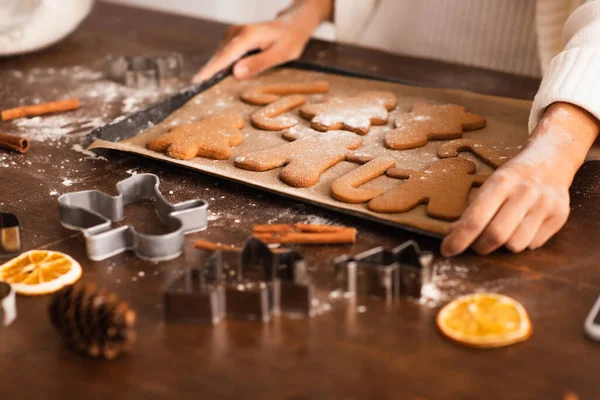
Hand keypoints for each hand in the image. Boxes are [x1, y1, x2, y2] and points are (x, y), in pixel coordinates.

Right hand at [192, 0, 331, 82]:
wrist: (291, 26)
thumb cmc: (289, 41)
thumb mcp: (280, 55)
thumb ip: (258, 64)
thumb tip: (235, 73)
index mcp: (248, 35)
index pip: (224, 56)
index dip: (210, 70)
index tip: (196, 82)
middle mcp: (236, 32)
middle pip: (218, 57)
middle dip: (208, 73)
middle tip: (195, 90)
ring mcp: (232, 33)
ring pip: (220, 57)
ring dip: (216, 71)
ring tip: (208, 85)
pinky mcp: (231, 38)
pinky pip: (223, 55)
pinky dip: (221, 66)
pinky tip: (222, 75)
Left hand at [441, 161, 569, 255]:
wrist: (551, 159)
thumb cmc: (513, 176)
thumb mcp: (490, 183)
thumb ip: (473, 209)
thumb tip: (452, 235)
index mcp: (501, 181)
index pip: (476, 218)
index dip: (459, 238)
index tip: (447, 250)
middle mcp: (525, 192)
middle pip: (496, 235)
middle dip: (480, 247)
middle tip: (476, 246)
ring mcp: (545, 204)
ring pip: (516, 244)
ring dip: (503, 246)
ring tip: (502, 233)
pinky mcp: (560, 216)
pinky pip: (533, 245)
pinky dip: (522, 242)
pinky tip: (521, 228)